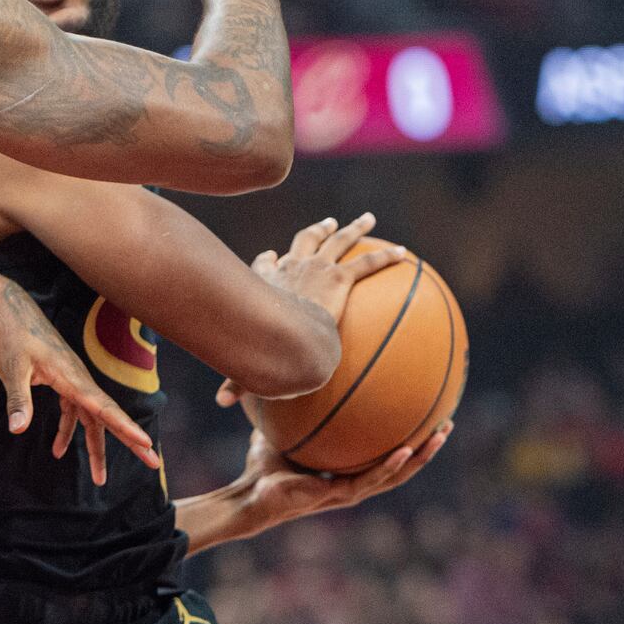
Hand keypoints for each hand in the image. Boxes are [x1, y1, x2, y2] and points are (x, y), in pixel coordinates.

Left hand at [0, 277, 159, 485]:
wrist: (9, 308)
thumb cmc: (10, 335)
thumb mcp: (10, 368)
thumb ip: (17, 400)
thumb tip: (18, 431)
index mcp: (71, 376)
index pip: (104, 407)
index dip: (125, 427)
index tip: (145, 443)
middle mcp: (77, 379)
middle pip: (108, 415)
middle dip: (129, 440)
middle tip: (153, 463)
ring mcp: (71, 380)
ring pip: (91, 418)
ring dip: (96, 446)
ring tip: (100, 479)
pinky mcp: (61, 380)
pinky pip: (73, 410)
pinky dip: (68, 430)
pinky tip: (57, 450)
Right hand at [215, 215, 401, 407]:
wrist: (281, 332)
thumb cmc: (260, 346)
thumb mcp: (245, 362)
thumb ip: (239, 381)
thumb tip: (221, 403)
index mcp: (267, 283)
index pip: (266, 266)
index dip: (269, 260)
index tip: (272, 255)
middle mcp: (290, 268)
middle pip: (304, 241)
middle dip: (317, 230)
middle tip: (327, 224)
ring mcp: (316, 269)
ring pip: (338, 241)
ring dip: (353, 229)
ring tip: (367, 220)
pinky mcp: (338, 277)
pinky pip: (366, 263)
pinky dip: (385, 257)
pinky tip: (403, 254)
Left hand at [222, 403, 451, 539]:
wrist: (250, 495)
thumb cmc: (264, 465)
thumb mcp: (284, 428)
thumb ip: (293, 406)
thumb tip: (291, 370)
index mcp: (347, 470)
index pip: (386, 454)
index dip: (409, 440)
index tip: (427, 418)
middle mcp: (354, 482)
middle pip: (401, 465)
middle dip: (426, 447)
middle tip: (447, 425)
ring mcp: (349, 492)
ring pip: (395, 474)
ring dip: (419, 457)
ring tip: (438, 436)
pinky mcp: (338, 497)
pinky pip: (369, 479)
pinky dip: (388, 466)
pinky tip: (404, 450)